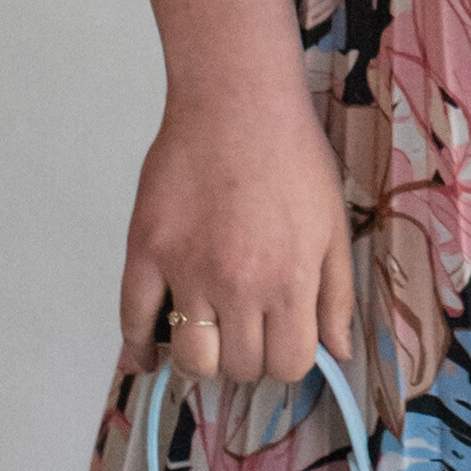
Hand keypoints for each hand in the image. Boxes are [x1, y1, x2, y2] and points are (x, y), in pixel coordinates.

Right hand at [121, 52, 355, 389]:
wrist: (236, 102)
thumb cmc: (292, 156)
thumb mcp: (333, 227)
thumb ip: (336, 297)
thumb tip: (338, 353)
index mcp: (289, 281)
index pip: (288, 365)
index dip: (287, 361)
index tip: (282, 344)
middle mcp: (237, 285)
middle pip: (241, 367)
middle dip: (249, 359)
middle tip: (247, 333)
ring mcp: (186, 270)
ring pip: (191, 358)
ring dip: (202, 359)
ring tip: (208, 337)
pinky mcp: (145, 251)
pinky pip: (133, 320)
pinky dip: (139, 347)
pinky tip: (150, 353)